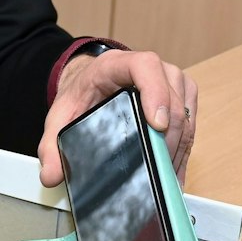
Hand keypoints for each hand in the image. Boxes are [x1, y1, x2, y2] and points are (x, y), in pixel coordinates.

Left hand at [38, 49, 197, 186]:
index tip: (156, 124)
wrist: (92, 83)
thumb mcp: (61, 115)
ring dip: (179, 145)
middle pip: (172, 97)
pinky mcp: (182, 95)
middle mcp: (152, 68)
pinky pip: (192, 121)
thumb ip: (51, 144)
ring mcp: (171, 80)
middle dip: (168, 136)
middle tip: (157, 167)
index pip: (145, 67)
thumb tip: (49, 175)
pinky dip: (185, 147)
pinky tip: (175, 171)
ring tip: (166, 176)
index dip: (155, 93)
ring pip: (186, 111)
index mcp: (119, 64)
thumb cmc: (82, 93)